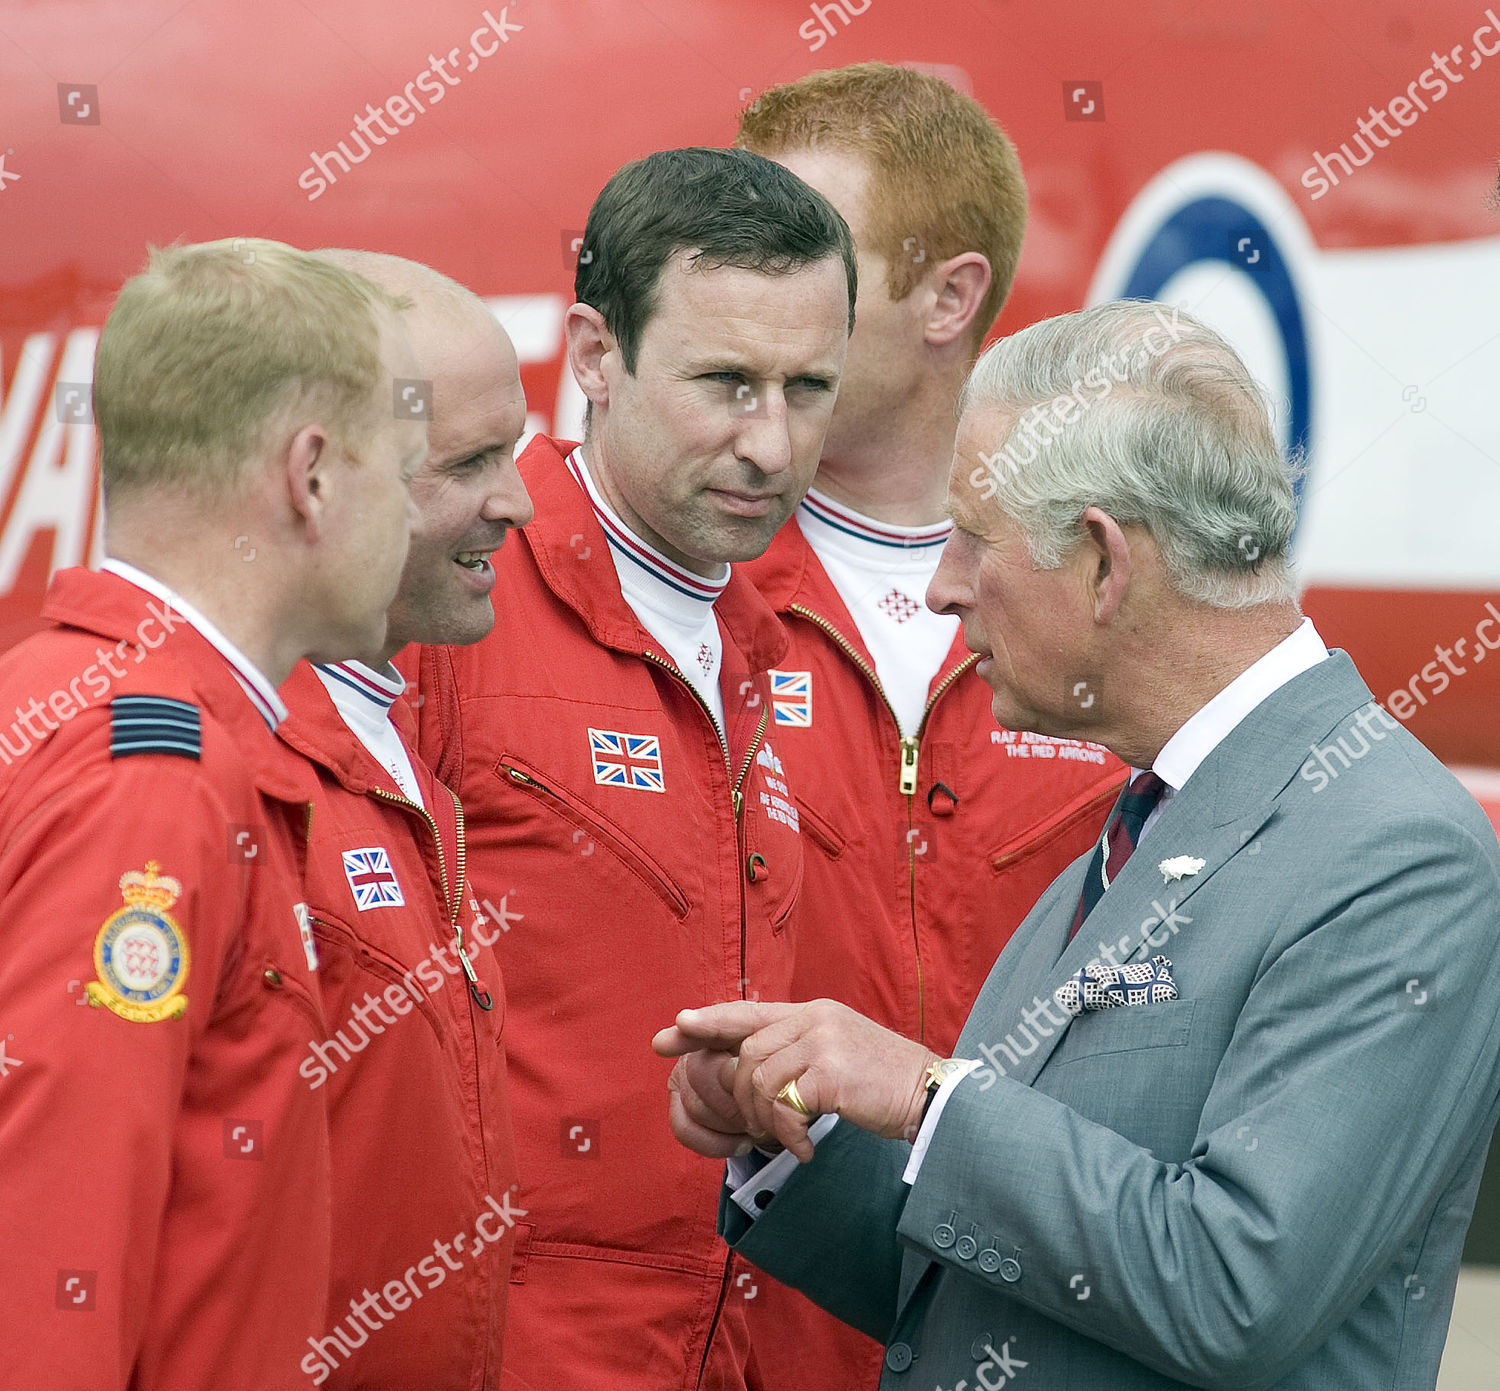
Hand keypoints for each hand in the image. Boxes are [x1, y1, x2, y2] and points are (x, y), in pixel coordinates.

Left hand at [654, 999, 935, 1161]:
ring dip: (766, 1120)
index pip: (747, 1011)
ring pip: (758, 1079)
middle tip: (765, 1129)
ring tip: (791, 1138)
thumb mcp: (837, 1053)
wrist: (931, 1096)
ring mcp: (823, 1041)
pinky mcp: (830, 1071)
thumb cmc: (884, 1083)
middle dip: (742, 1098)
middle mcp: (814, 1018)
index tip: (670, 1032)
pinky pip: (783, 1104)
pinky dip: (788, 1133)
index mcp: (813, 1011)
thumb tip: (749, 1067)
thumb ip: (798, 1050)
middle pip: (746, 1054)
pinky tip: (806, 1147)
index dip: (706, 1022)